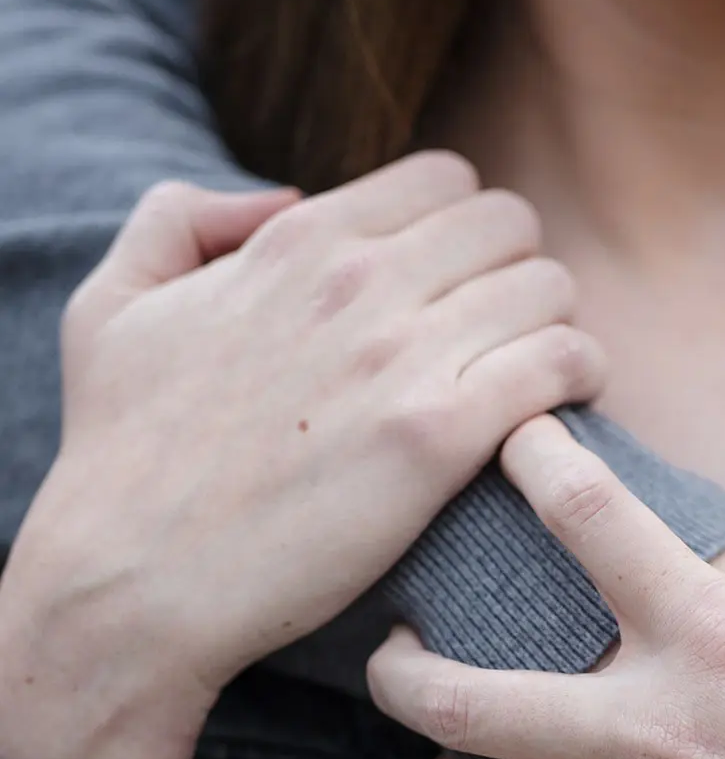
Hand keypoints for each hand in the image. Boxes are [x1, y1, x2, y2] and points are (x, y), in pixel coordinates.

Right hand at [0, 163, 602, 758]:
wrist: (133, 579)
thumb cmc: (118, 453)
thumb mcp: (111, 304)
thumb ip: (181, 219)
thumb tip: (279, 197)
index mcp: (296, 239)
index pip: (444, 179)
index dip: (463, 229)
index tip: (460, 284)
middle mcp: (355, 280)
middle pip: (508, 223)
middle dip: (516, 270)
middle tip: (505, 333)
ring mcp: (400, 355)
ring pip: (549, 286)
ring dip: (553, 326)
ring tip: (537, 375)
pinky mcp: (436, 437)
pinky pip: (561, 362)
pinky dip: (578, 377)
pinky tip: (559, 411)